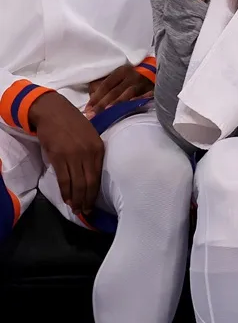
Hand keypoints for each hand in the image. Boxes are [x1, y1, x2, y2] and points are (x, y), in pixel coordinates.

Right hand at [28, 91, 104, 215]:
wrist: (53, 111)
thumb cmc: (74, 123)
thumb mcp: (92, 136)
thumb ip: (93, 154)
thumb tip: (93, 173)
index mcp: (99, 149)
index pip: (99, 177)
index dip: (95, 194)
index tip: (93, 204)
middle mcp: (88, 154)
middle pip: (89, 183)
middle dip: (87, 200)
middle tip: (85, 212)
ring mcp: (73, 156)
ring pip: (76, 184)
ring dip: (76, 199)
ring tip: (76, 209)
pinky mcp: (58, 157)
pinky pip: (63, 179)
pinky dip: (65, 191)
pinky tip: (66, 199)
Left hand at [86, 65, 152, 115]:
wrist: (156, 71)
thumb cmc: (133, 76)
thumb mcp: (119, 75)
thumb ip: (106, 85)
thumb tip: (92, 96)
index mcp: (121, 72)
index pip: (105, 85)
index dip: (96, 97)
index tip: (88, 108)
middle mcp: (131, 77)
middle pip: (115, 91)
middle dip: (103, 104)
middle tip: (93, 115)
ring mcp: (142, 84)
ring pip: (129, 94)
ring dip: (118, 103)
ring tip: (108, 112)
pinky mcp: (152, 89)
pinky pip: (145, 96)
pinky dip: (139, 100)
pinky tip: (132, 106)